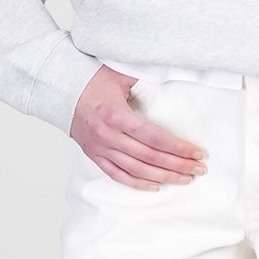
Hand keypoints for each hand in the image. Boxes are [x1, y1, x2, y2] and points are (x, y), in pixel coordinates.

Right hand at [71, 67, 208, 190]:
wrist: (60, 90)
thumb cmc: (92, 80)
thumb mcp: (119, 72)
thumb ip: (145, 75)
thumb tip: (173, 71)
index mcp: (116, 114)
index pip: (154, 137)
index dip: (178, 148)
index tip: (197, 153)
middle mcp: (108, 135)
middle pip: (149, 157)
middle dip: (178, 166)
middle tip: (199, 170)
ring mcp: (101, 148)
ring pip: (137, 170)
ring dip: (163, 177)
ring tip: (184, 179)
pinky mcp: (95, 155)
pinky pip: (118, 175)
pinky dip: (137, 184)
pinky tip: (156, 187)